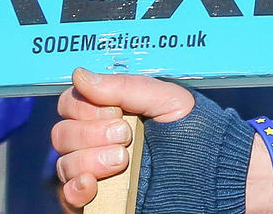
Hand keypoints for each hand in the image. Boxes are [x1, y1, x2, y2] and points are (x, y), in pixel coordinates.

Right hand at [51, 67, 191, 209]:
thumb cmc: (193, 131)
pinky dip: (74, 189)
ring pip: (64, 163)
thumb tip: (79, 74)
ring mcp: (94, 170)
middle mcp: (96, 141)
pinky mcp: (96, 198)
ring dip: (89, 159)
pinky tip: (92, 184)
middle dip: (90, 133)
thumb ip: (124, 87)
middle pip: (62, 133)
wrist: (210, 175)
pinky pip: (66, 195)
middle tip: (124, 136)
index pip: (71, 103)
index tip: (117, 113)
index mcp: (111, 112)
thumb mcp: (166, 100)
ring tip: (123, 160)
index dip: (87, 107)